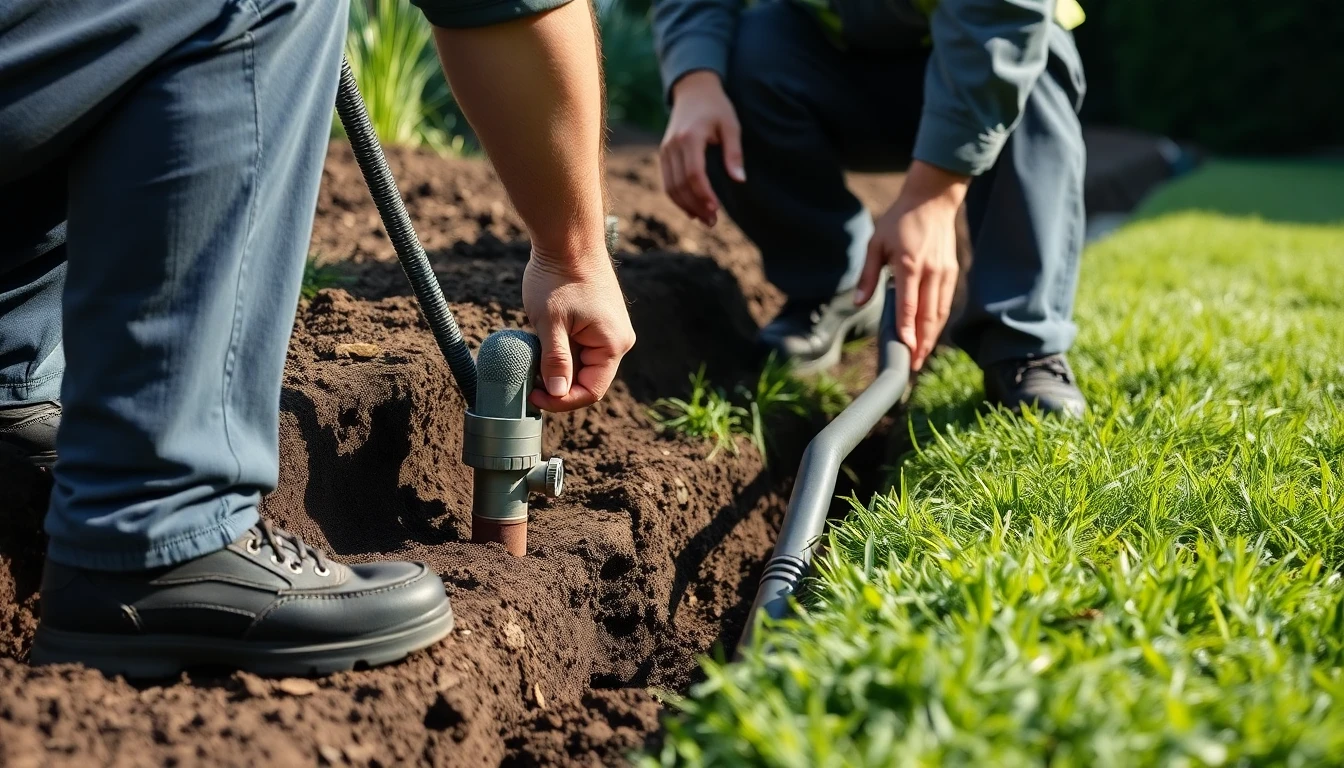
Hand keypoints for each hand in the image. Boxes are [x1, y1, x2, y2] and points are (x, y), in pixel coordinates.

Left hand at [523, 249, 636, 411]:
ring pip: (582, 364)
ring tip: (533, 356)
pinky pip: (582, 347)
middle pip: (588, 379)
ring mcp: (609, 329)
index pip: (591, 390)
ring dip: (558, 366)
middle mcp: (618, 340)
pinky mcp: (599, 320)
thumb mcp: (550, 323)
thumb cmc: (558, 277)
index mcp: (613, 344)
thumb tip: (557, 395)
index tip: (533, 397)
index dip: (562, 400)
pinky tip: (543, 340)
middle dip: (558, 383)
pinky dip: (561, 350)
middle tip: (528, 379)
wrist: (567, 236)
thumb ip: (556, 361)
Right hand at [659, 71, 746, 225]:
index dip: (704, 194)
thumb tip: (739, 180)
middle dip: (696, 206)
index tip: (716, 209)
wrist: (693, 90)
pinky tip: (693, 209)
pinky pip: (667, 182)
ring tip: (705, 219)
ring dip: (686, 206)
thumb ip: (734, 153)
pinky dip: (678, 198)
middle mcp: (673, 145)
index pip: (693, 173)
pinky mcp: (663, 154)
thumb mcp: (731, 125)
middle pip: (680, 185)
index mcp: (690, 137)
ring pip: (670, 187)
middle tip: (713, 222)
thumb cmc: (716, 108)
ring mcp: (665, 150)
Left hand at [855, 161, 968, 369]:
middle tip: (914, 365)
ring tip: (922, 356)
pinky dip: (939, 321)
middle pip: (928, 316)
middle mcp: (930, 272)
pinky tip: (932, 334)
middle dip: (922, 344)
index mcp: (909, 265)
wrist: (932, 200)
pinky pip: (946, 303)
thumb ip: (868, 276)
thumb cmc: (899, 221)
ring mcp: (944, 273)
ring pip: (940, 313)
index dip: (907, 330)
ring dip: (932, 337)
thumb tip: (859, 302)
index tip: (906, 350)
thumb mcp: (876, 244)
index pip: (908, 306)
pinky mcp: (952, 272)